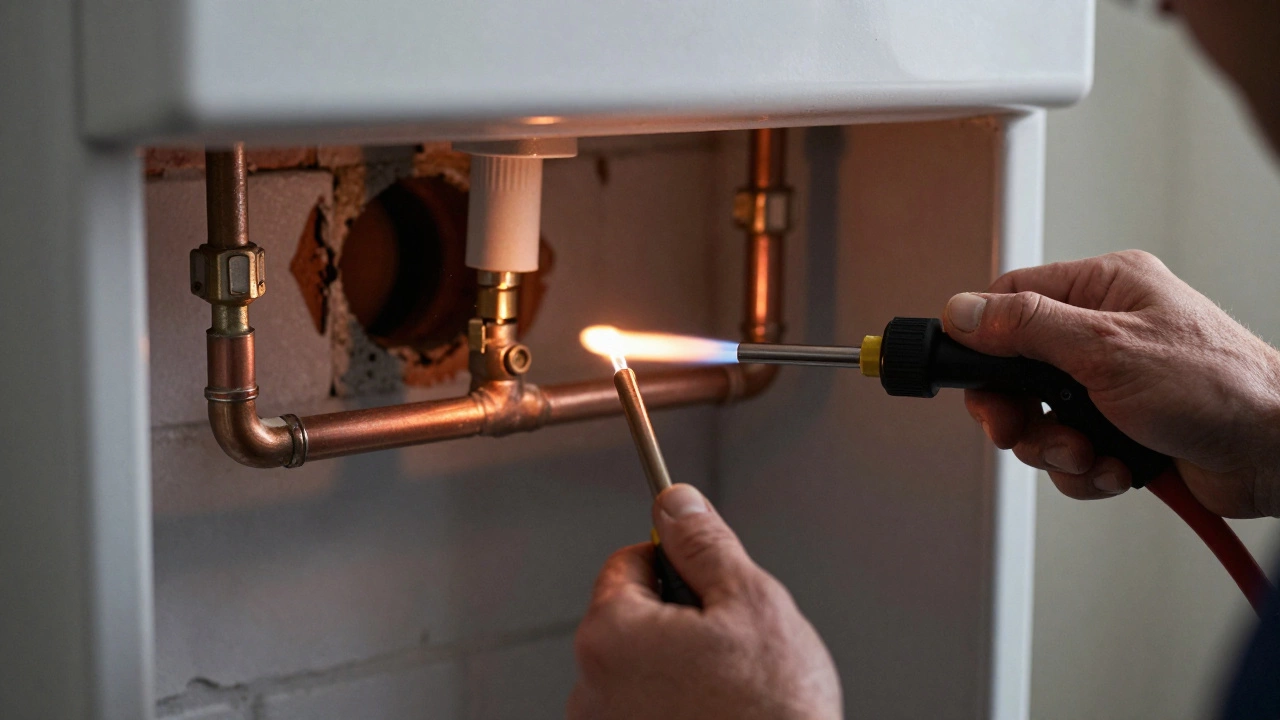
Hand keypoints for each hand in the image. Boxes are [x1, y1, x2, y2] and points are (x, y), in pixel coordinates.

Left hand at [568, 484, 840, 719]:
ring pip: (639, 672)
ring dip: (675, 671)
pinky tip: (714, 718)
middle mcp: (590, 687)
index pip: (627, 564)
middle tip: (731, 646)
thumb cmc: (772, 712)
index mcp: (612, 633)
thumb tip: (676, 503)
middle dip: (677, 623)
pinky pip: (642, 713)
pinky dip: (672, 710)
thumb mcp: (751, 602)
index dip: (673, 561)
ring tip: (728, 694)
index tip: (704, 578)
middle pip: (630, 621)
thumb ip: (704, 544)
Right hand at [943, 250, 1279, 517]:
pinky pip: (1071, 452)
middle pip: (1017, 368)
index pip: (1013, 298)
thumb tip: (963, 311)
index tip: (972, 373)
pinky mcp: (1121, 430)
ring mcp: (1112, 385)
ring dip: (1055, 447)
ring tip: (1088, 453)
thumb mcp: (1106, 348)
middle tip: (1017, 428)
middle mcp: (1105, 333)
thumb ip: (1027, 327)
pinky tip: (1114, 467)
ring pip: (1041, 419)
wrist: (1275, 452)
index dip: (983, 338)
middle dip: (1018, 411)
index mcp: (1104, 289)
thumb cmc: (1219, 385)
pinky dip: (1086, 470)